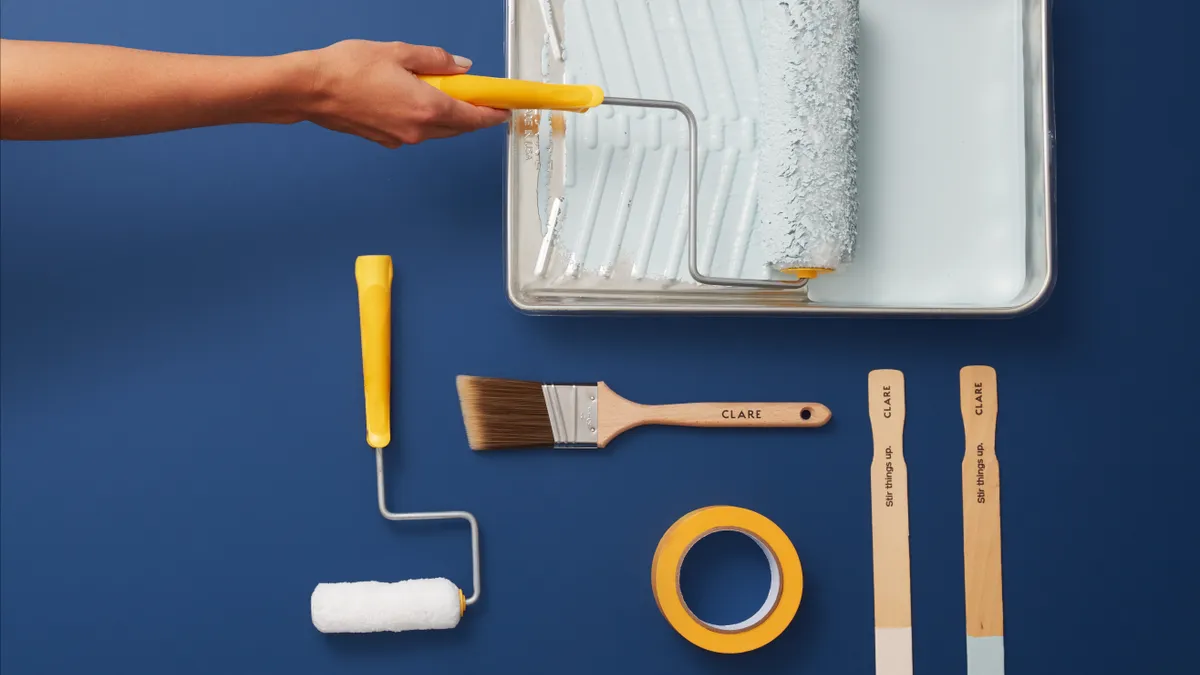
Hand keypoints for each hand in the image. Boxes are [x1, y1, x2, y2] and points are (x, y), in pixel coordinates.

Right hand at [302, 39, 508, 147]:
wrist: (310, 90)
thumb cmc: (348, 69)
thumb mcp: (398, 52)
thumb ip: (435, 60)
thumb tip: (461, 67)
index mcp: (427, 108)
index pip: (474, 117)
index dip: (493, 113)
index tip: (505, 109)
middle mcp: (418, 130)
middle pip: (459, 127)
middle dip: (473, 114)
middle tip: (479, 97)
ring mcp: (402, 139)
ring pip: (438, 130)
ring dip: (448, 116)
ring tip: (443, 92)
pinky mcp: (386, 140)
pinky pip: (416, 131)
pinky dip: (424, 118)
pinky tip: (414, 99)